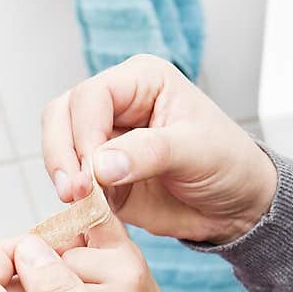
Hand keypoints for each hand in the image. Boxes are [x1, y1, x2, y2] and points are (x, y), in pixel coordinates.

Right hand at [41, 54, 278, 244]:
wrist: (235, 207)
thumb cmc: (228, 164)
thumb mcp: (196, 151)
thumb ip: (148, 153)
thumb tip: (99, 165)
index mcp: (141, 81)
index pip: (91, 96)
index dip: (84, 132)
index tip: (94, 171)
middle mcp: (116, 104)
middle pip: (61, 114)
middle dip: (61, 153)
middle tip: (74, 191)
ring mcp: (104, 139)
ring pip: (57, 144)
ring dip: (61, 173)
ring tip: (78, 201)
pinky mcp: (99, 173)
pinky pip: (69, 179)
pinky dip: (71, 195)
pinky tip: (86, 210)